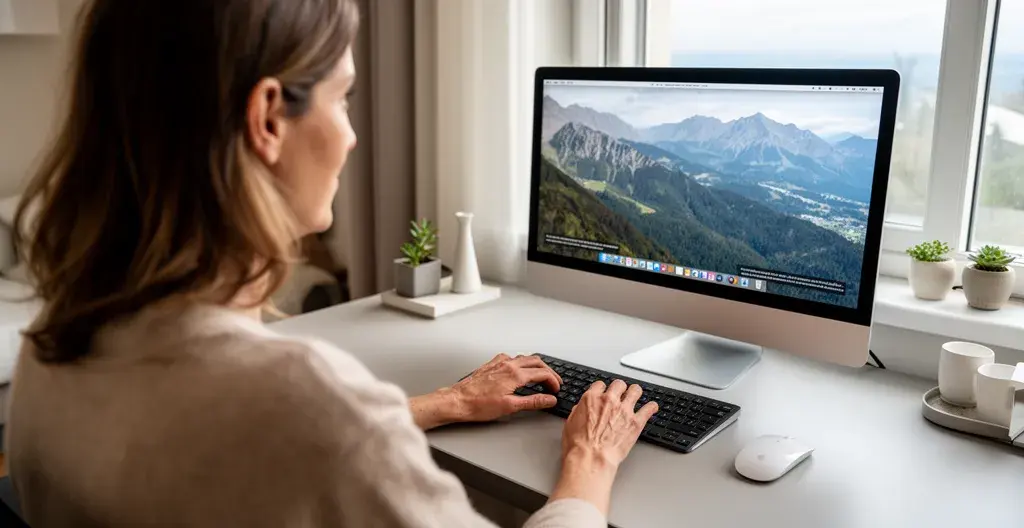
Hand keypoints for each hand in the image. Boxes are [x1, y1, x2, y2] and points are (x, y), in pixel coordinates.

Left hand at [449, 353, 562, 422]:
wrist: (457, 401)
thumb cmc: (478, 405)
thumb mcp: (510, 406)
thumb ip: (533, 401)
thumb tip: (549, 399)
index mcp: (515, 374)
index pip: (542, 373)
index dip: (553, 381)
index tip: (556, 389)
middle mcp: (508, 365)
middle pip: (536, 362)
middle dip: (548, 372)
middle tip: (554, 382)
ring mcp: (499, 363)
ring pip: (524, 358)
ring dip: (536, 366)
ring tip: (540, 376)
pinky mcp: (491, 365)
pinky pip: (511, 358)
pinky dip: (521, 362)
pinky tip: (519, 370)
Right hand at [549, 379, 657, 515]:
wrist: (591, 458)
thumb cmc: (579, 445)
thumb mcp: (570, 424)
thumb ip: (578, 412)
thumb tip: (580, 409)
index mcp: (591, 399)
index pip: (600, 385)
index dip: (602, 389)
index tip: (604, 393)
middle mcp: (609, 401)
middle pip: (619, 384)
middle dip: (619, 388)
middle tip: (620, 393)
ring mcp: (624, 410)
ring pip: (635, 390)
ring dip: (635, 392)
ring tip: (636, 395)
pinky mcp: (636, 422)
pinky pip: (648, 409)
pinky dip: (651, 407)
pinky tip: (652, 407)